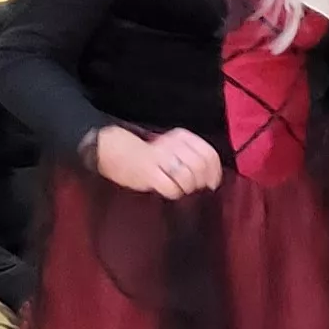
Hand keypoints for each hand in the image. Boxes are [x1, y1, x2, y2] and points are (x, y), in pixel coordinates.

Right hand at [92, 125, 222, 197]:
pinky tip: (169, 190)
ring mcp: (160, 158)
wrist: (114, 151)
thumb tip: (213, 176)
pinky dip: (174, 192)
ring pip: (188, 177)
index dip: (214, 171)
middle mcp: (172, 144)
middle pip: (200, 166)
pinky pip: (171, 187)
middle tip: (194, 186)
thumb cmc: (147, 153)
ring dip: (187, 187)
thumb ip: (193, 156)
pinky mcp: (149, 172)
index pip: (209, 154)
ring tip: (180, 187)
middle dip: (201, 181)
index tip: (212, 181)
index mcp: (181, 136)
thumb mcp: (172, 147)